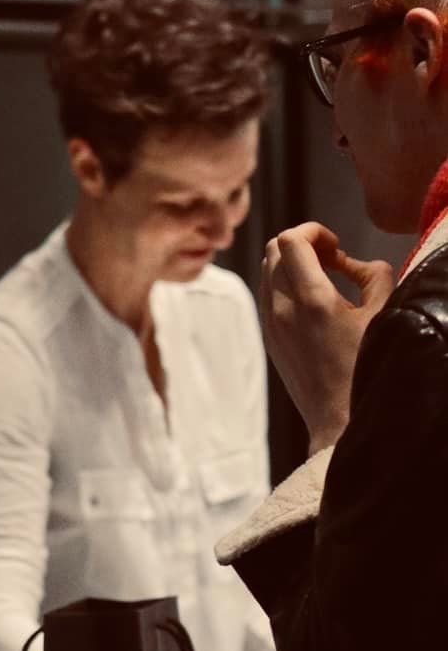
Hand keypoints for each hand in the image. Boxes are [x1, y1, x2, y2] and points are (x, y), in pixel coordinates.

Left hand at [259, 223, 394, 454]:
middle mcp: (282, 310)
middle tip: (332, 257)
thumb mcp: (384, 315)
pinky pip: (267, 297)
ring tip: (326, 277)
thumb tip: (360, 262)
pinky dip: (285, 285)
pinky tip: (314, 301)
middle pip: (272, 249)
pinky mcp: (269, 340)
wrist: (341, 420)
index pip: (290, 239)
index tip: (337, 246)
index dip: (314, 230)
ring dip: (291, 264)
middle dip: (301, 242)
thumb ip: (376, 276)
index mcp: (311, 300)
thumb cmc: (368, 369)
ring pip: (266, 272)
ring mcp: (271, 326)